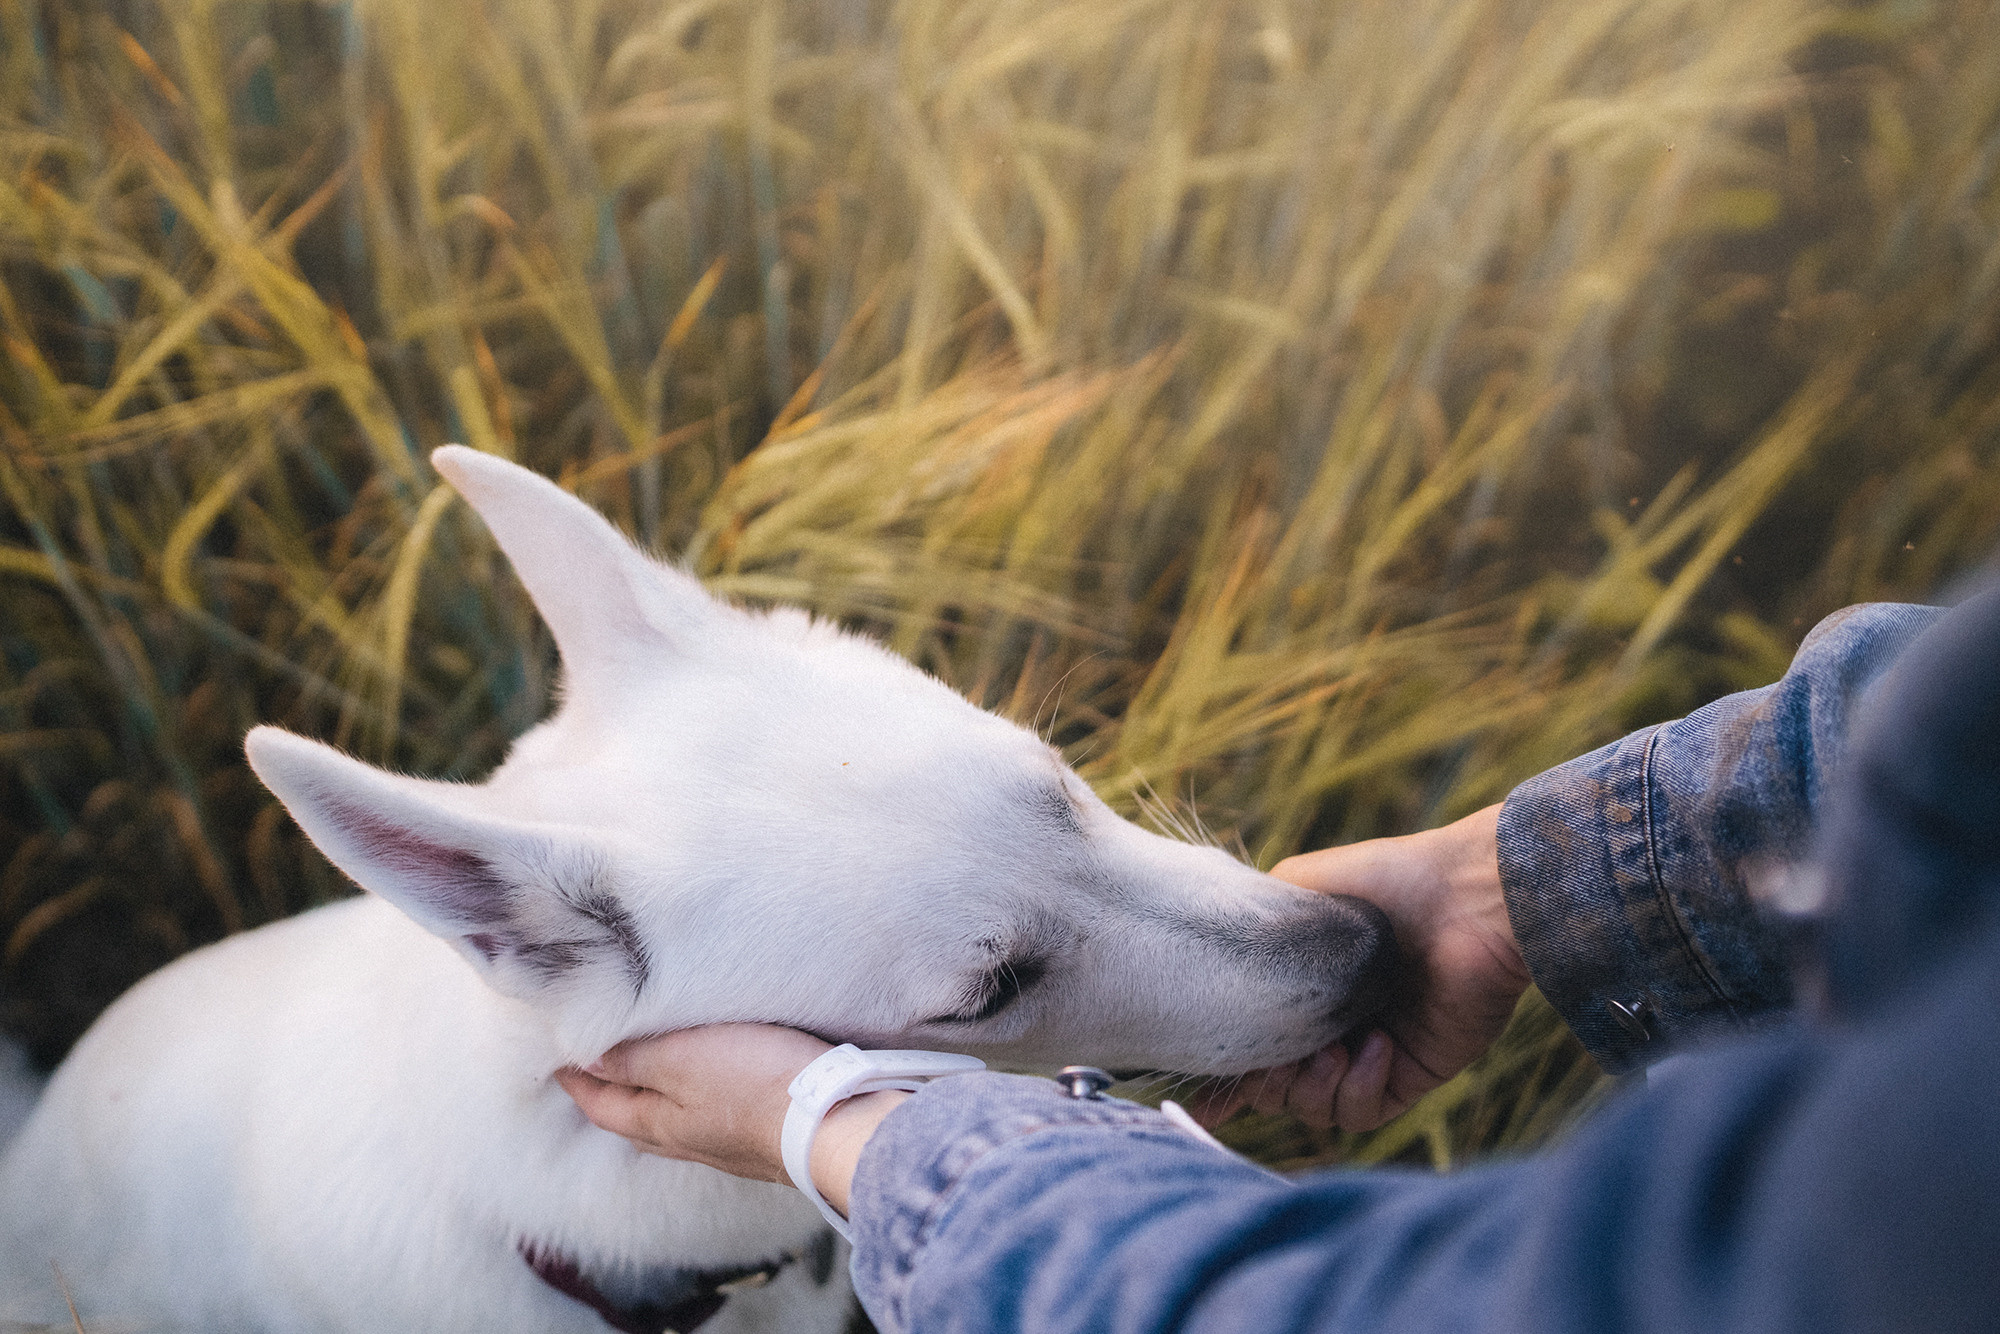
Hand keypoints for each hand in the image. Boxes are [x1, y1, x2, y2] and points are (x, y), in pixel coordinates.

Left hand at [555, 1024, 905, 1217]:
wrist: (832, 1123)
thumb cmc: (754, 1083)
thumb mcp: (683, 1056)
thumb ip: (633, 1056)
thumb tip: (583, 1057)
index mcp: (656, 1123)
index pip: (599, 1103)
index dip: (574, 1080)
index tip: (554, 1059)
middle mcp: (684, 1141)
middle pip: (631, 1118)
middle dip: (608, 1094)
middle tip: (592, 1067)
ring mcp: (723, 1144)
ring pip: (670, 1121)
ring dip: (651, 1099)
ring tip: (644, 1075)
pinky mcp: (757, 1137)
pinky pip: (707, 1119)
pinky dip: (691, 1102)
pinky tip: (707, 1091)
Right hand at [1191, 804, 1530, 1133]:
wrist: (1463, 897)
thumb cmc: (1384, 881)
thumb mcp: (1296, 886)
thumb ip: (1250, 929)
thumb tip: (1209, 968)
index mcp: (1300, 986)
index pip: (1250, 1042)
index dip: (1222, 1074)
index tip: (1197, 1098)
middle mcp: (1328, 1025)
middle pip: (1270, 1085)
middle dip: (1262, 1077)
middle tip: (1276, 1050)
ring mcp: (1366, 1052)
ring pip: (1310, 1106)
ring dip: (1309, 1084)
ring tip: (1331, 1048)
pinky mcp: (1408, 1074)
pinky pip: (1360, 1113)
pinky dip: (1357, 1087)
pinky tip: (1376, 1046)